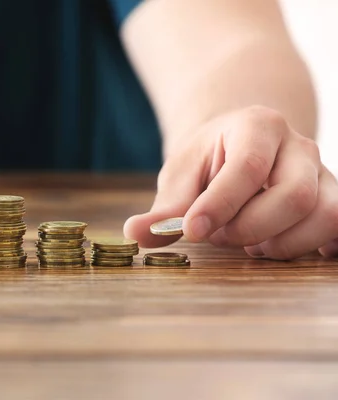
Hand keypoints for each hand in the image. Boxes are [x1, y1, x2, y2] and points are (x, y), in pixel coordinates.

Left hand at [124, 105, 337, 259]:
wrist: (237, 146)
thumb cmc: (207, 161)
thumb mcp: (179, 176)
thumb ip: (162, 208)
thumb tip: (133, 234)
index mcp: (257, 126)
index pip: (247, 166)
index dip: (220, 204)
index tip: (192, 231)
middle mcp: (298, 146)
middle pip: (294, 195)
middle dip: (250, 228)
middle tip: (219, 236)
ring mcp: (322, 172)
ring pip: (326, 215)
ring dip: (282, 244)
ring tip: (249, 244)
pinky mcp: (331, 198)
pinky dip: (315, 247)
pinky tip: (279, 248)